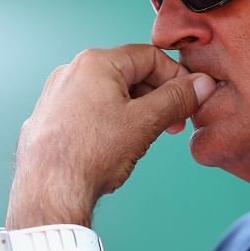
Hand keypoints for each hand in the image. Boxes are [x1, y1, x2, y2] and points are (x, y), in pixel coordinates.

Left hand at [6, 44, 215, 228]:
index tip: (191, 98)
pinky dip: (111, 121)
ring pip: (110, 93)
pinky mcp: (49, 119)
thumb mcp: (146, 122)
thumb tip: (201, 84)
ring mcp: (56, 95)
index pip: (150, 56)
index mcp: (96, 62)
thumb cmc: (90, 155)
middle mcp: (71, 71)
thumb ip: (177, 98)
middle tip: (174, 123)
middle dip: (158, 97)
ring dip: (137, 111)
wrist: (48, 193)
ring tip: (147, 137)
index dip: (177, 77)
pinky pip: (89, 110)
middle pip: (129, 74)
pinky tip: (116, 146)